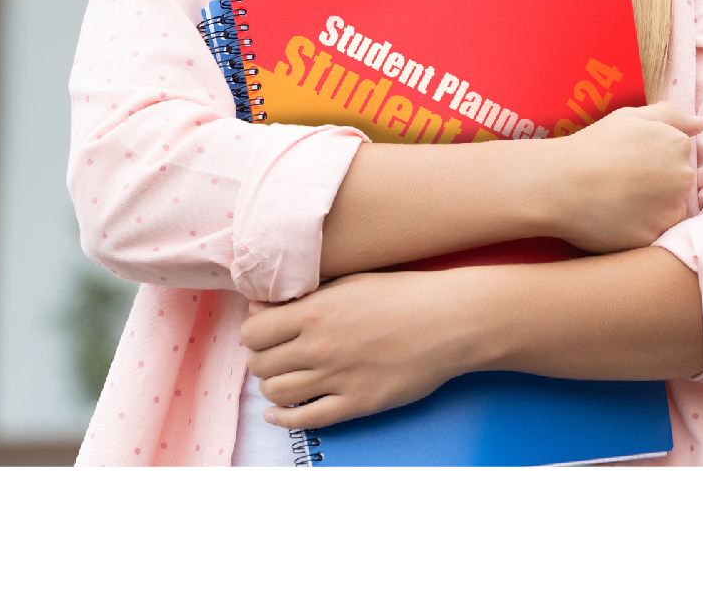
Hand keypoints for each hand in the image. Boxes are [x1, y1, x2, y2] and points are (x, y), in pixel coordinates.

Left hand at [242, 271, 476, 428]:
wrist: (449, 321)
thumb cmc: (402, 294)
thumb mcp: (349, 283)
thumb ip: (304, 297)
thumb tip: (260, 308)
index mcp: (314, 312)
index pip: (253, 332)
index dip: (254, 333)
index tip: (264, 333)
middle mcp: (319, 346)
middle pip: (260, 364)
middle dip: (261, 360)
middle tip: (273, 356)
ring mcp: (337, 378)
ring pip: (276, 393)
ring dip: (272, 386)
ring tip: (284, 378)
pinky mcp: (356, 404)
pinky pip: (306, 420)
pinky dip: (284, 419)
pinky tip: (278, 413)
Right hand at [540, 102, 702, 253]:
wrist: (560, 183)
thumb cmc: (593, 145)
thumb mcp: (629, 116)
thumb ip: (671, 115)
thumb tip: (702, 124)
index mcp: (678, 146)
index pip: (678, 155)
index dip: (651, 158)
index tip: (628, 160)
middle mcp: (682, 178)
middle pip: (677, 184)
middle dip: (656, 184)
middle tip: (621, 180)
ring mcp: (669, 210)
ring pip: (668, 210)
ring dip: (651, 208)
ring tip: (617, 200)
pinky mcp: (654, 237)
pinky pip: (653, 233)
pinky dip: (639, 228)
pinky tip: (616, 217)